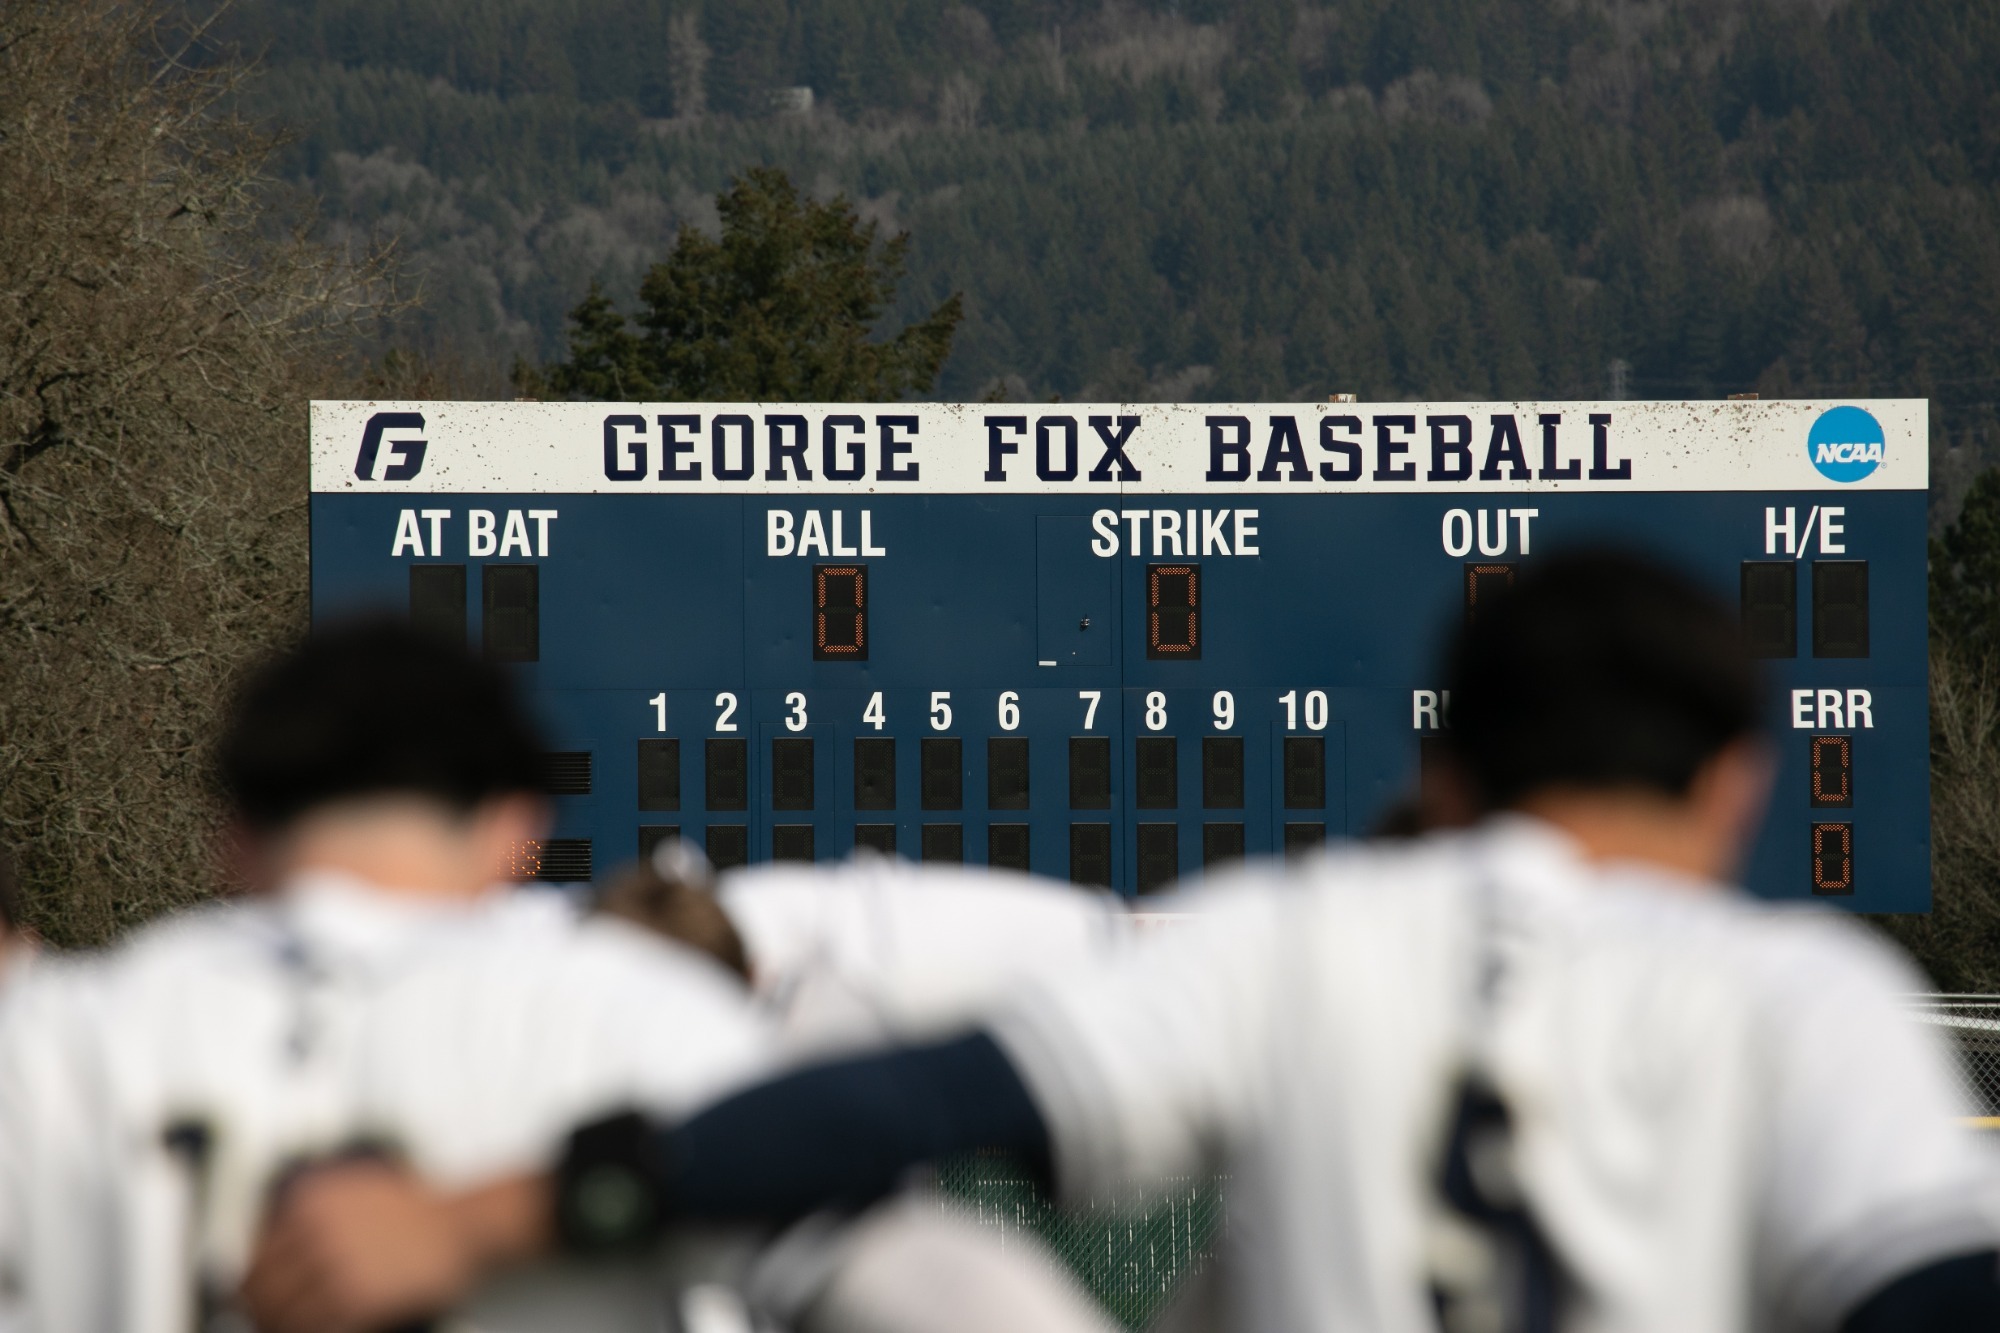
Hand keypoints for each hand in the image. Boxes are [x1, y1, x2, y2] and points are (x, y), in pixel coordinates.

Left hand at [239, 1161, 476, 1332]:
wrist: (461, 1226)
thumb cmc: (413, 1213)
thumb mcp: (354, 1192)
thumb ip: (310, 1216)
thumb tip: (265, 1250)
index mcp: (311, 1204)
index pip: (258, 1255)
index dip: (253, 1285)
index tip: (255, 1300)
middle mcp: (318, 1232)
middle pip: (263, 1288)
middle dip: (261, 1311)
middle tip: (268, 1322)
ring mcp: (338, 1267)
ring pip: (286, 1313)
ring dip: (282, 1327)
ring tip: (290, 1330)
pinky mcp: (360, 1299)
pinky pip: (318, 1327)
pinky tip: (320, 1330)